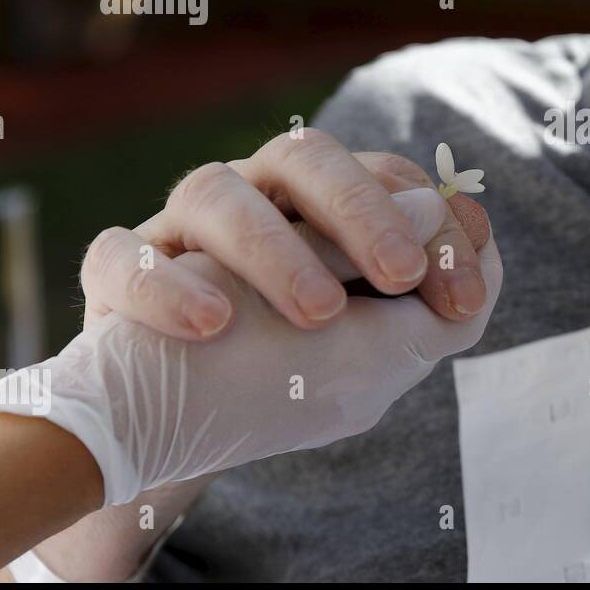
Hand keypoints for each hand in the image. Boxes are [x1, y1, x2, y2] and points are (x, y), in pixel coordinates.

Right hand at [0, 186, 502, 505]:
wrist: (170, 433)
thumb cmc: (283, 380)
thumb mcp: (375, 357)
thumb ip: (430, 299)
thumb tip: (475, 228)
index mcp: (319, 209)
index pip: (383, 176)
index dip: (434, 224)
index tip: (461, 298)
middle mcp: (251, 200)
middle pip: (305, 157)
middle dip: (363, 213)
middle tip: (399, 276)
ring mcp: (176, 230)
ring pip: (215, 191)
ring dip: (274, 249)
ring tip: (319, 314)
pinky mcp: (115, 272)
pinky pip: (124, 258)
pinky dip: (168, 285)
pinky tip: (213, 324)